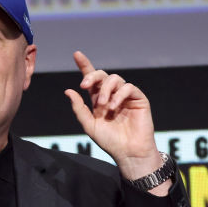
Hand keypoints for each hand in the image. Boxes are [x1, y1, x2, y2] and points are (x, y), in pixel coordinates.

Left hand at [64, 51, 167, 191]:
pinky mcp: (138, 99)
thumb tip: (68, 91)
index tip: (77, 54)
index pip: (92, 79)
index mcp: (99, 100)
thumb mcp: (89, 125)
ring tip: (103, 105)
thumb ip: (79, 108)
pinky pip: (128, 87)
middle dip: (92, 77)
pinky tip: (114, 107)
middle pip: (102, 76)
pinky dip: (119, 95)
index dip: (85, 65)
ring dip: (106, 90)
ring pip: (115, 79)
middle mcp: (112, 95)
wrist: (128, 152)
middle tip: (84, 85)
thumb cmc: (109, 141)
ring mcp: (126, 96)